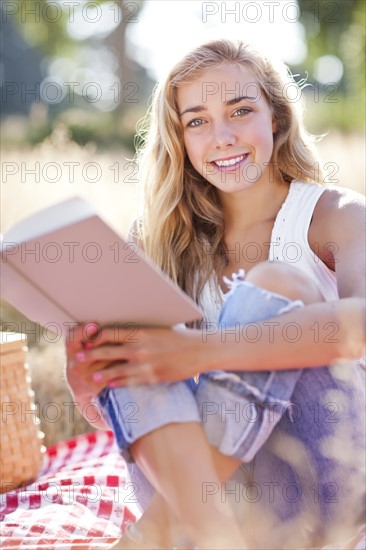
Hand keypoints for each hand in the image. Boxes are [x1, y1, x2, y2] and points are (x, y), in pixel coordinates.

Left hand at [67, 323, 222, 388]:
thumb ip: (139, 332)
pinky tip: (111, 386)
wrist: (198, 350)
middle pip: (108, 351)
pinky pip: (131, 381)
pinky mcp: (153, 376)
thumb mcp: (157, 330)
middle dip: (92, 355)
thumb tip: (122, 331)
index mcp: (140, 332)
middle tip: (79, 358)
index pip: (110, 333)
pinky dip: (119, 383)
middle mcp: (140, 347)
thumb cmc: (177, 338)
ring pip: (117, 370)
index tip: (85, 340)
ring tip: (92, 377)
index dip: (95, 337)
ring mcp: (146, 363)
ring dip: (103, 374)